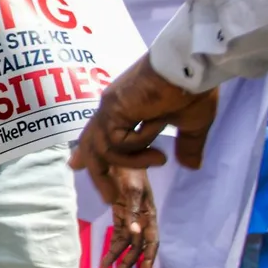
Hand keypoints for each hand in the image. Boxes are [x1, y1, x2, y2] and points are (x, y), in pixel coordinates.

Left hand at [70, 54, 218, 197]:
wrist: (192, 68)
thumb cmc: (192, 92)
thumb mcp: (191, 126)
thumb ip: (186, 145)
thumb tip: (191, 166)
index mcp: (125, 109)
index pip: (100, 132)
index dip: (87, 150)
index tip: (75, 165)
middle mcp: (112, 108)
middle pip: (92, 144)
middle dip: (98, 173)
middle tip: (109, 198)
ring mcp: (110, 107)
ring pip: (102, 148)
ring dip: (131, 162)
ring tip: (160, 160)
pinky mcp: (113, 109)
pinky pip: (116, 143)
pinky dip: (136, 150)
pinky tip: (156, 147)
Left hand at [102, 167, 158, 267]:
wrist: (120, 154)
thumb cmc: (130, 170)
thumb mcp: (132, 189)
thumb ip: (133, 211)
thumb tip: (135, 233)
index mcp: (149, 213)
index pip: (151, 240)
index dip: (148, 257)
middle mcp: (142, 217)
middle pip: (138, 245)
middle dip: (130, 261)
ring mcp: (131, 215)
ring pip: (127, 242)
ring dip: (119, 256)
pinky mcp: (120, 212)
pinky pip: (119, 233)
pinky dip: (114, 245)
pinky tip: (107, 257)